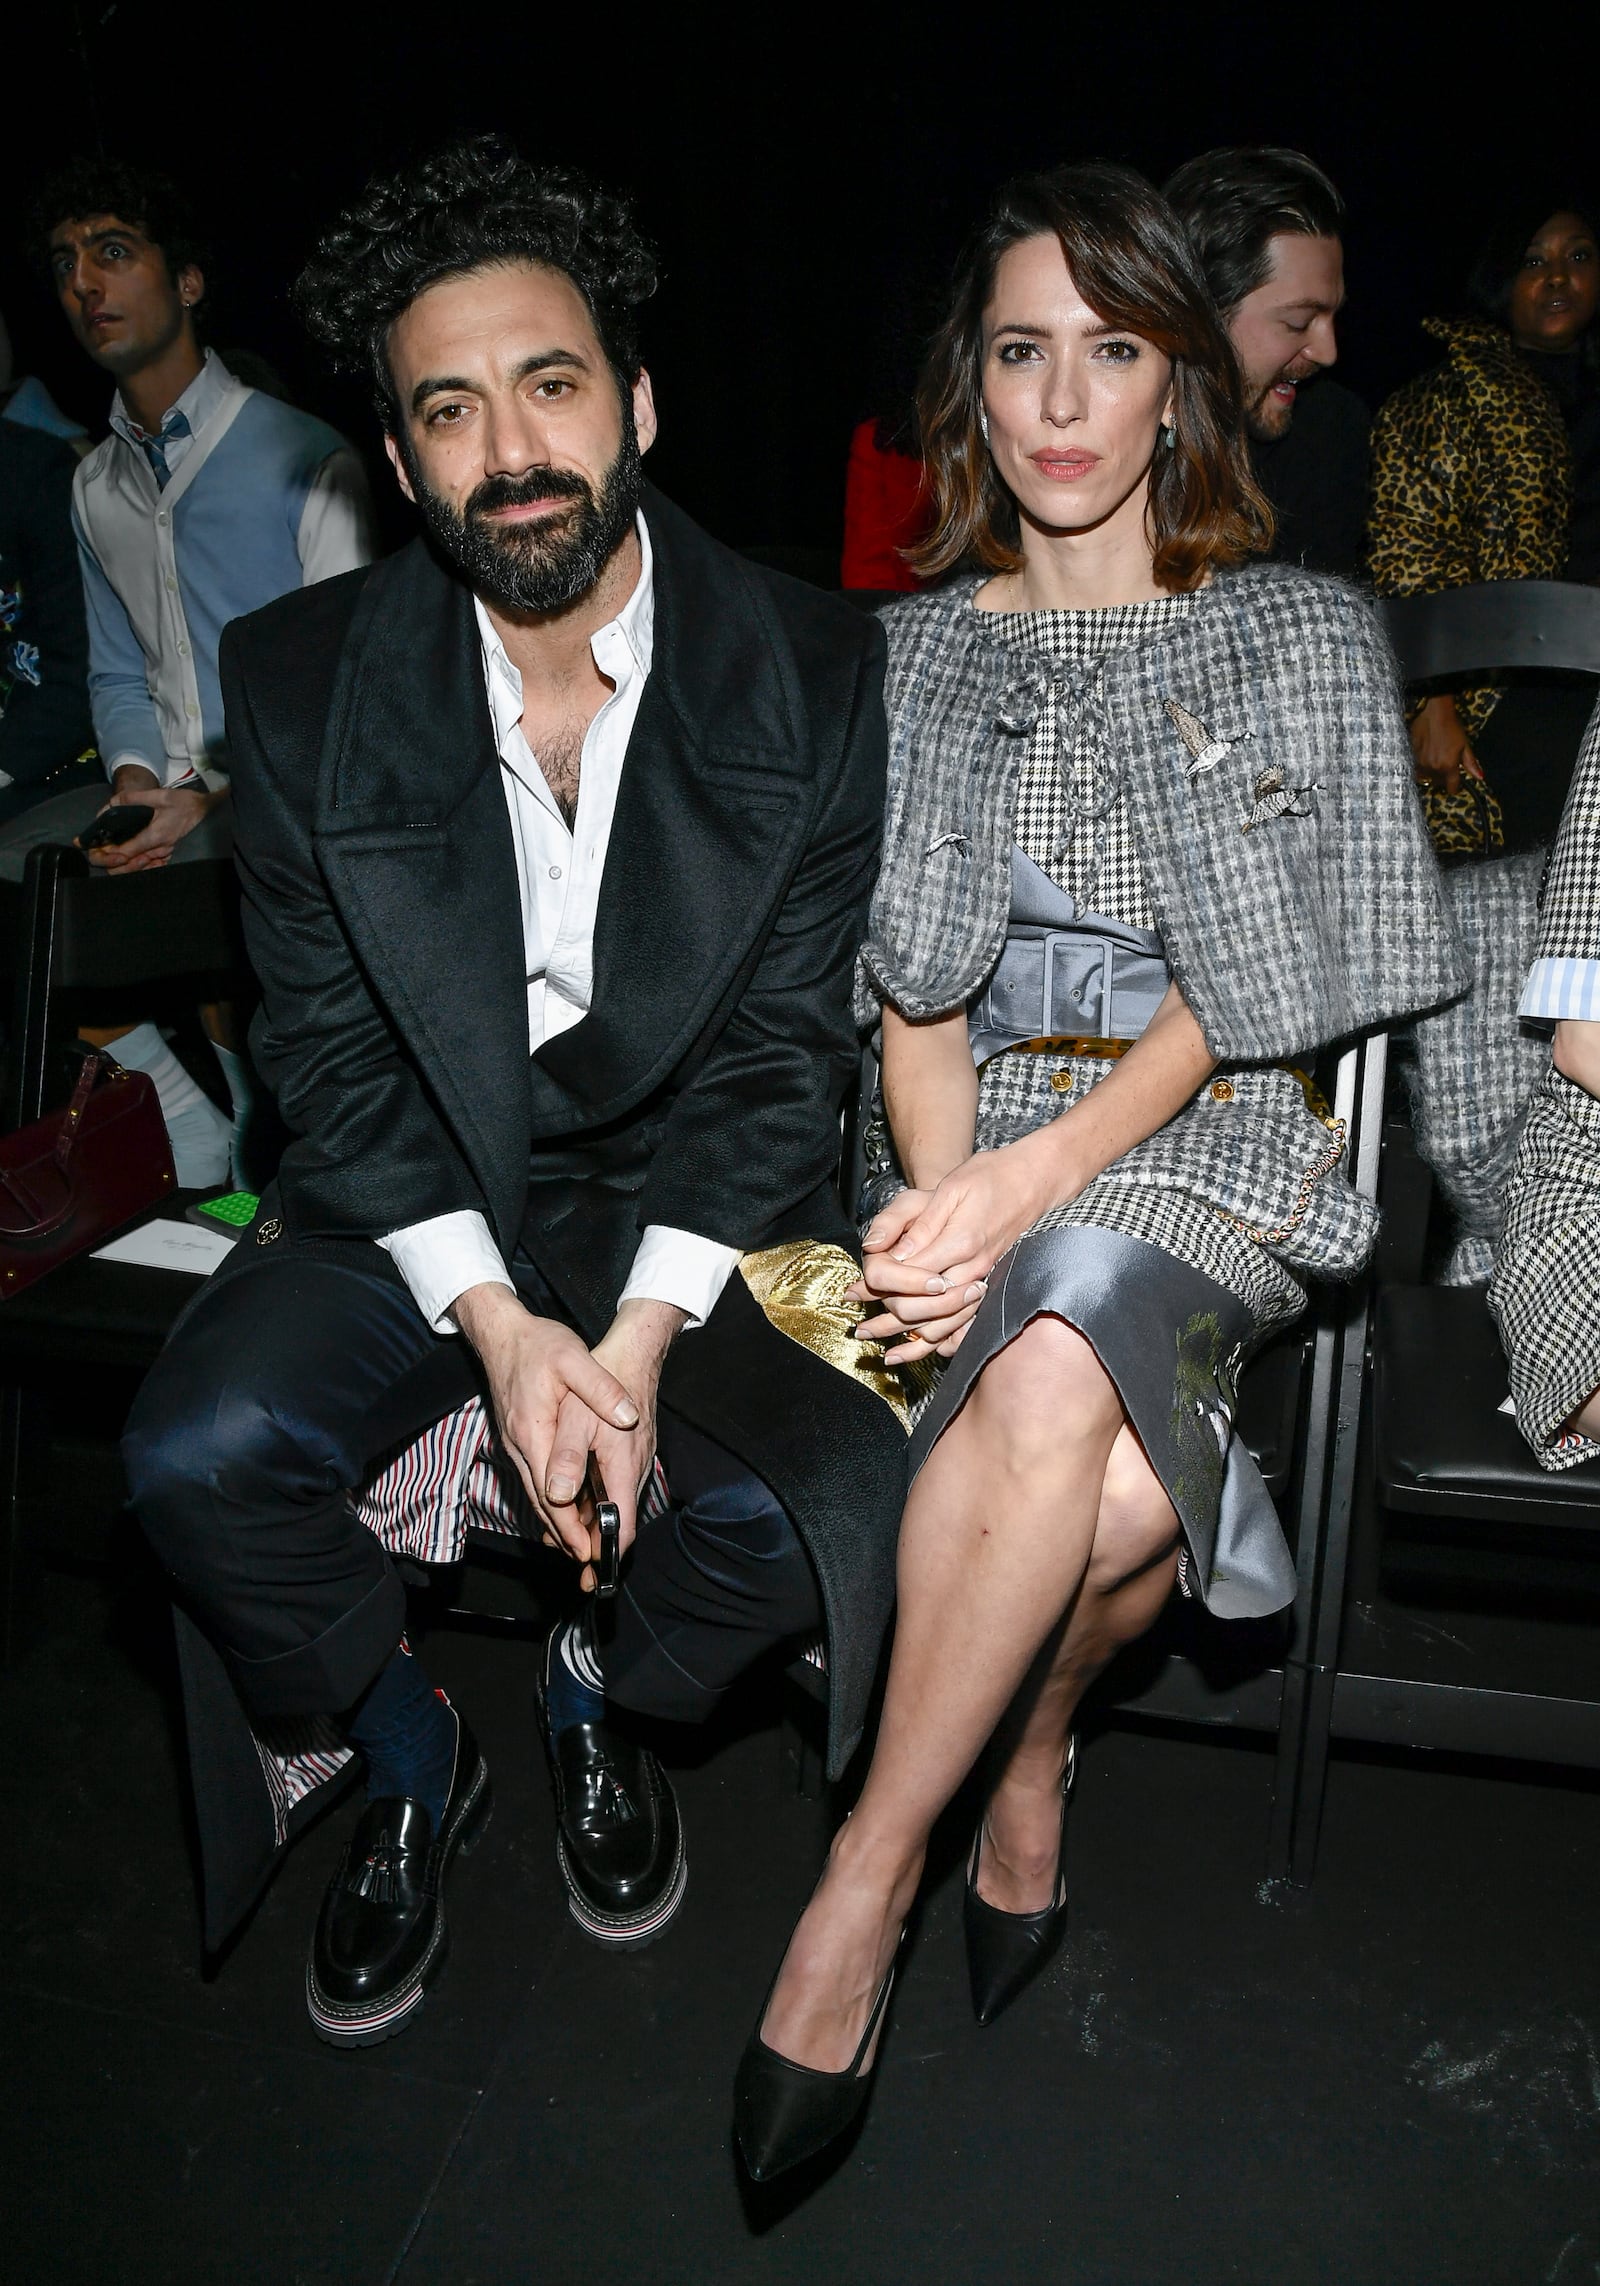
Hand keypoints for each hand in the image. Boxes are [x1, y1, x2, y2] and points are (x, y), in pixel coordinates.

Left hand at [83, 766, 222, 873]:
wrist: (203, 808)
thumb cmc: (184, 802)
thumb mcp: (159, 795)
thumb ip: (133, 798)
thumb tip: (113, 803)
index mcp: (156, 836)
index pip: (127, 852)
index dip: (108, 853)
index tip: (95, 849)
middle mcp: (160, 848)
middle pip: (130, 865)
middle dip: (111, 862)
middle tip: (96, 856)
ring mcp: (164, 852)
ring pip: (139, 867)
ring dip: (121, 865)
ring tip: (106, 858)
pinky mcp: (167, 852)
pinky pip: (150, 866)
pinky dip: (136, 866)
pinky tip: (126, 862)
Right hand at [454, 1285, 644, 1589]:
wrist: (502, 1333)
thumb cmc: (538, 1344)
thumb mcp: (573, 1358)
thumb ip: (600, 1389)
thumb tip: (627, 1417)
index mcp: (533, 1430)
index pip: (551, 1491)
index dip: (569, 1524)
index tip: (589, 1549)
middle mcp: (519, 1445)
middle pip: (541, 1503)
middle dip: (564, 1535)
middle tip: (589, 1562)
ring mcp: (515, 1445)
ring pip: (536, 1495)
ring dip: (557, 1524)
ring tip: (581, 1550)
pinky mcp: (518, 1441)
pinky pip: (534, 1480)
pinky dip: (549, 1503)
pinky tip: (564, 1515)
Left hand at [847, 1139, 1065, 1362]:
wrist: (1031, 1181)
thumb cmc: (988, 1178)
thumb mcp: (949, 1189)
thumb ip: (919, 1225)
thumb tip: (888, 1250)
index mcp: (960, 1243)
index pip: (911, 1276)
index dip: (881, 1284)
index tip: (856, 1289)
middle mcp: (973, 1269)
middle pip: (924, 1306)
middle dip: (888, 1317)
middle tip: (860, 1324)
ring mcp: (983, 1278)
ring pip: (944, 1323)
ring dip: (910, 1340)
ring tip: (880, 1347)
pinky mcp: (988, 1283)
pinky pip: (965, 1323)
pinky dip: (942, 1340)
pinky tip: (922, 1348)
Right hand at [1409, 695, 1483, 796]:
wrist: (1437, 713)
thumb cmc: (1453, 727)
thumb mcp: (1465, 745)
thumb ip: (1471, 764)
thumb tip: (1480, 777)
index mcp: (1448, 766)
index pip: (1452, 787)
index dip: (1454, 786)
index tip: (1455, 784)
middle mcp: (1433, 767)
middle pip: (1438, 782)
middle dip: (1443, 778)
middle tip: (1446, 765)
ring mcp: (1420, 762)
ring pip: (1426, 776)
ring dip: (1431, 772)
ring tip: (1435, 758)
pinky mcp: (1411, 755)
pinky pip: (1415, 767)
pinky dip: (1421, 765)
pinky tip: (1426, 754)